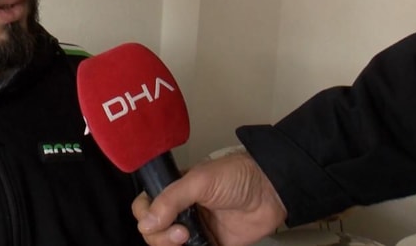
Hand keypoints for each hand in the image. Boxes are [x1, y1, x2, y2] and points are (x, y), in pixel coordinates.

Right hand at [132, 152, 286, 245]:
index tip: (156, 220)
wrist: (271, 191)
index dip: (145, 216)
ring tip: (187, 239)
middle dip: (160, 236)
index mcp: (173, 190)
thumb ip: (171, 200)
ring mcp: (196, 229)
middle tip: (181, 232)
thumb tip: (146, 223)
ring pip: (169, 245)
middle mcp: (181, 211)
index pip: (145, 206)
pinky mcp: (212, 244)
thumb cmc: (237, 176)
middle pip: (153, 231)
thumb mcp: (199, 181)